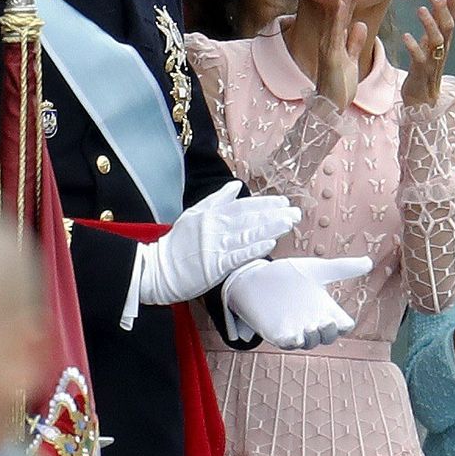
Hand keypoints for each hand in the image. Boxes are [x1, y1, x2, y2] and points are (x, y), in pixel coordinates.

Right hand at [136, 182, 299, 306]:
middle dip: (275, 215)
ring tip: (288, 224)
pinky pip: (238, 256)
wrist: (158, 269)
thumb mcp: (194, 213)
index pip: (243, 206)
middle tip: (295, 212)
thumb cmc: (176, 244)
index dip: (265, 203)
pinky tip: (270, 244)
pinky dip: (254, 249)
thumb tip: (236, 186)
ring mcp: (215, 247)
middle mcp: (214, 228)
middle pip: (250, 219)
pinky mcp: (214, 266)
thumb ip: (217, 199)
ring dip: (270, 229)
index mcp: (211, 214)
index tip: (283, 202)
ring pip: (247, 235)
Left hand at [220, 255, 372, 347]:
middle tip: (325, 322)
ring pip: (309, 343)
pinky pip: (287, 344)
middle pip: (327, 337)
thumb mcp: (316, 269)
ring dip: (312, 338)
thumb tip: (370, 262)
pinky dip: (292, 343)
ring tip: (310, 328)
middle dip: (328, 333)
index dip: (344, 325)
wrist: (256, 277)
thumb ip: (342, 268)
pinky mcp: (276, 333)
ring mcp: (295, 329)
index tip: (342, 320)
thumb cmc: (288, 275)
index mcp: (324, 308)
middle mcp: (312, 322)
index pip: (341, 325)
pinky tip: (294, 336)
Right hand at [314, 0, 368, 110]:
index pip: (345, 16)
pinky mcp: (331, 56)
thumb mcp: (351, 60)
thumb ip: (354, 42)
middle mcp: (330, 41)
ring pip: (337, 19)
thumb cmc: (339, 85)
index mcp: (336, 41)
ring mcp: (329, 47)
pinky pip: (334, 34)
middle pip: (340, 13)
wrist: (331, 106)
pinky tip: (340, 5)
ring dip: (344, 0)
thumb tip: (359, 24)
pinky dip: (337, 19)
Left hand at [400, 0, 454, 106]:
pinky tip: (406, 36)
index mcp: (443, 45)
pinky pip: (419, 58)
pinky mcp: (420, 72)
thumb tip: (438, 4)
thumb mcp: (429, 46)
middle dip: (442, 10)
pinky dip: (413, 46)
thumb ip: (433, 27)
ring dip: (429, 24)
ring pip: (436, 41)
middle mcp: (441, 52)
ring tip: (421, 9)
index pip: (452, 23)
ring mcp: (432, 62)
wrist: (420, 101)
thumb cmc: (423, 71)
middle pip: (447, 29)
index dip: (453, 8)